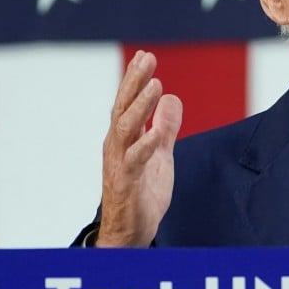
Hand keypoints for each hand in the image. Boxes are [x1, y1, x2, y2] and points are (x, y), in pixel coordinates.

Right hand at [98, 50, 182, 246]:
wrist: (130, 233)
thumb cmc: (142, 192)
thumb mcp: (160, 154)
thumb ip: (165, 126)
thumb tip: (172, 97)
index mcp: (124, 138)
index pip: (128, 103)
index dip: (135, 79)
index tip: (145, 56)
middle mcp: (117, 147)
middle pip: (124, 108)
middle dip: (135, 82)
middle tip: (146, 59)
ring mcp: (120, 164)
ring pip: (126, 129)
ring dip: (140, 106)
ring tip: (155, 84)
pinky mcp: (127, 183)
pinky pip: (135, 161)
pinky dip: (145, 146)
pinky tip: (155, 134)